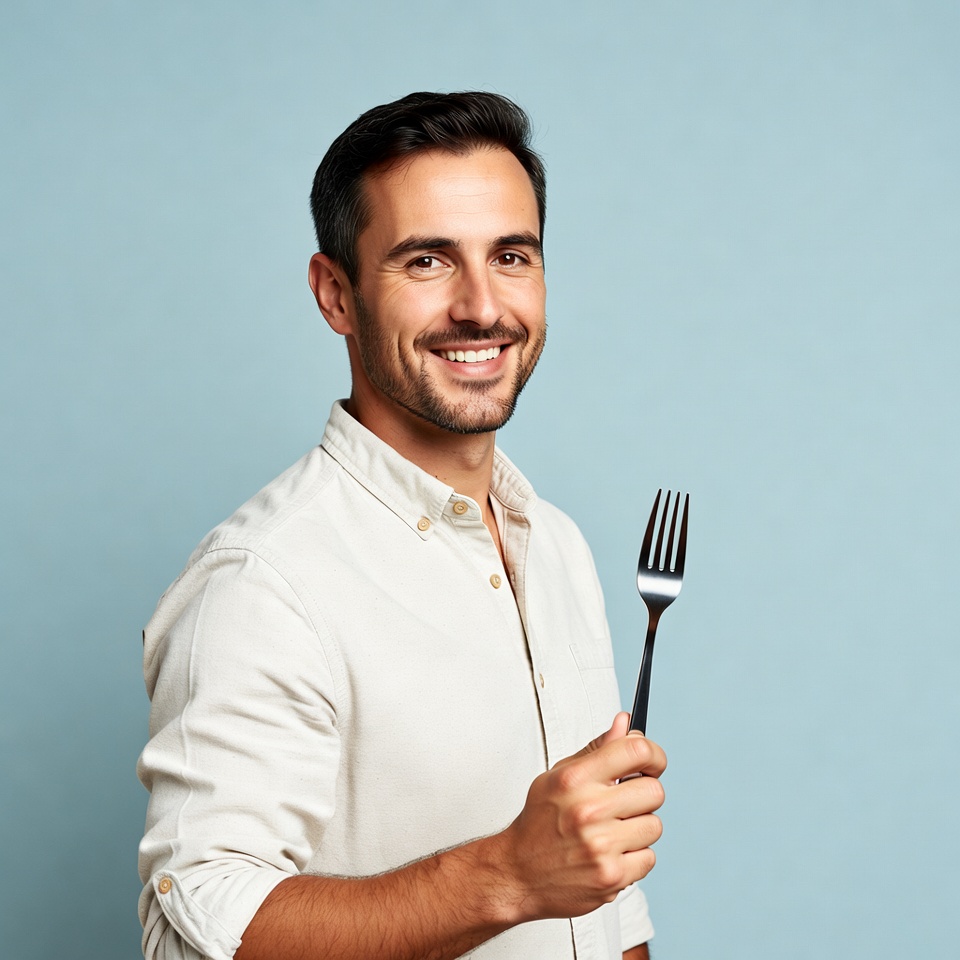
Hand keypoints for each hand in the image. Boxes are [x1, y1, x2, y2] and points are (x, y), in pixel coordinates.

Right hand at [496, 712, 665, 922]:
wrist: (518, 872)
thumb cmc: (540, 821)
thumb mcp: (560, 775)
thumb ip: (597, 750)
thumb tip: (625, 722)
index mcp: (575, 778)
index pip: (636, 751)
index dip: (654, 755)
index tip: (652, 763)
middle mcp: (588, 809)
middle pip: (654, 791)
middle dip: (643, 795)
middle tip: (625, 802)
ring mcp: (601, 845)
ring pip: (654, 826)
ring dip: (638, 828)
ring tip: (611, 831)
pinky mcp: (611, 876)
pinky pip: (649, 858)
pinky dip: (634, 858)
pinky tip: (610, 854)